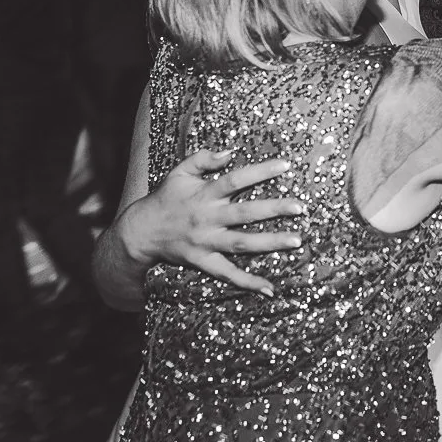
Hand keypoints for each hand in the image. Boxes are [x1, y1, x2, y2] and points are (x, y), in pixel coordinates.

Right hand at [112, 149, 308, 295]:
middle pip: (245, 213)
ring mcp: (206, 242)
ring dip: (270, 243)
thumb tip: (230, 151)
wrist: (140, 233)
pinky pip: (228, 274)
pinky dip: (249, 283)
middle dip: (274, 209)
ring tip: (296, 240)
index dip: (260, 172)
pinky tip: (270, 289)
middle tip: (301, 207)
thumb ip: (203, 158)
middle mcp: (207, 218)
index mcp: (204, 194)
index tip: (286, 165)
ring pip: (242, 244)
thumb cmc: (166, 198)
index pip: (235, 179)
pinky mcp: (203, 262)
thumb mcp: (179, 172)